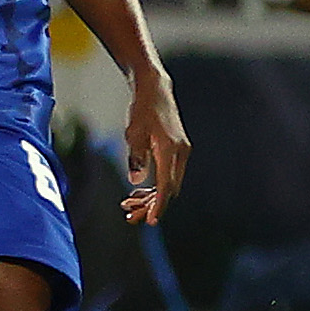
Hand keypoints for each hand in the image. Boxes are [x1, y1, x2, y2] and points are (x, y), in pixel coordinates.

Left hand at [120, 72, 188, 224]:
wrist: (155, 90)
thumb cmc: (142, 109)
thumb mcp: (133, 133)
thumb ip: (136, 158)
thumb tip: (136, 182)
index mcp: (170, 150)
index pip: (166, 185)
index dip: (158, 205)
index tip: (151, 220)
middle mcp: (180, 153)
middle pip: (168, 189)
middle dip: (150, 205)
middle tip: (130, 216)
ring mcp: (180, 152)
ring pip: (168, 184)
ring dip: (151, 197)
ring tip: (129, 206)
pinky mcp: (176, 151)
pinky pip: (168, 174)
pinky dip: (155, 185)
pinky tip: (138, 192)